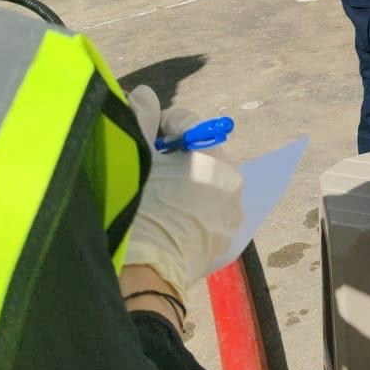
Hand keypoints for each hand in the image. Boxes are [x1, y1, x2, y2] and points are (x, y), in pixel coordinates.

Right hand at [124, 87, 243, 302]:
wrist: (144, 276)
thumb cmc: (138, 211)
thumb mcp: (135, 158)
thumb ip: (141, 118)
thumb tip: (144, 93)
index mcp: (214, 156)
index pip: (186, 122)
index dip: (158, 129)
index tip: (142, 146)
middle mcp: (234, 181)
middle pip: (200, 152)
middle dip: (174, 157)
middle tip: (147, 174)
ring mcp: (234, 212)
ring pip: (205, 183)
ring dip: (185, 183)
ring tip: (157, 201)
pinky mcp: (226, 239)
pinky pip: (209, 212)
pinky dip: (192, 210)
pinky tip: (169, 222)